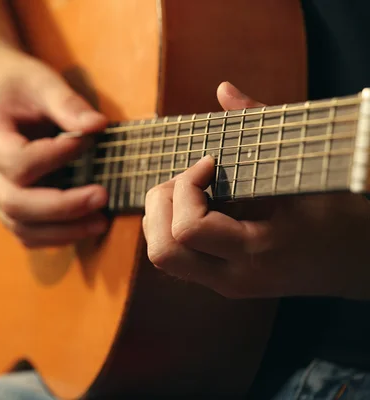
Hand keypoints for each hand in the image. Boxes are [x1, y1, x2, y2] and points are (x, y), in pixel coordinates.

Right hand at [0, 48, 108, 247]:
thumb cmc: (15, 85)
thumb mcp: (40, 80)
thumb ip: (67, 103)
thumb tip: (97, 126)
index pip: (17, 162)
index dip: (55, 158)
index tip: (88, 142)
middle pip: (15, 203)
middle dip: (63, 206)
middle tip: (102, 196)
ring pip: (20, 226)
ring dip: (63, 230)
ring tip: (100, 221)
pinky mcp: (0, 203)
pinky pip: (24, 232)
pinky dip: (54, 235)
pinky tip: (82, 226)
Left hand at [143, 82, 369, 299]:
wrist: (360, 263)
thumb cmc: (339, 214)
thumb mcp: (306, 167)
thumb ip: (261, 124)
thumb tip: (223, 89)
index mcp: (258, 250)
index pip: (188, 229)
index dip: (187, 186)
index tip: (209, 162)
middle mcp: (235, 277)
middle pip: (162, 251)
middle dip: (162, 205)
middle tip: (189, 178)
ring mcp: (226, 284)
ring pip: (162, 256)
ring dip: (162, 216)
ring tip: (192, 189)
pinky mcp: (222, 282)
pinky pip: (176, 257)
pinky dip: (171, 226)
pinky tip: (198, 204)